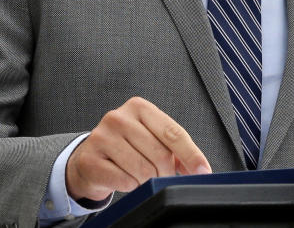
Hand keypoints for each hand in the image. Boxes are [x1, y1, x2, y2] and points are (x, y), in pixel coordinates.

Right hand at [66, 97, 210, 201]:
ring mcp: (102, 137)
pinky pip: (124, 181)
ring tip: (141, 177)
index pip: (173, 132)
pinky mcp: (90, 159)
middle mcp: (119, 117)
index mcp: (139, 107)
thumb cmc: (126, 147)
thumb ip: (175, 149)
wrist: (90, 159)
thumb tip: (199, 167)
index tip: (203, 171)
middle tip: (162, 177)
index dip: (191, 155)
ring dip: (148, 181)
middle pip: (160, 154)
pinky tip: (125, 179)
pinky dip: (131, 186)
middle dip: (166, 172)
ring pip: (142, 170)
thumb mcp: (151, 139)